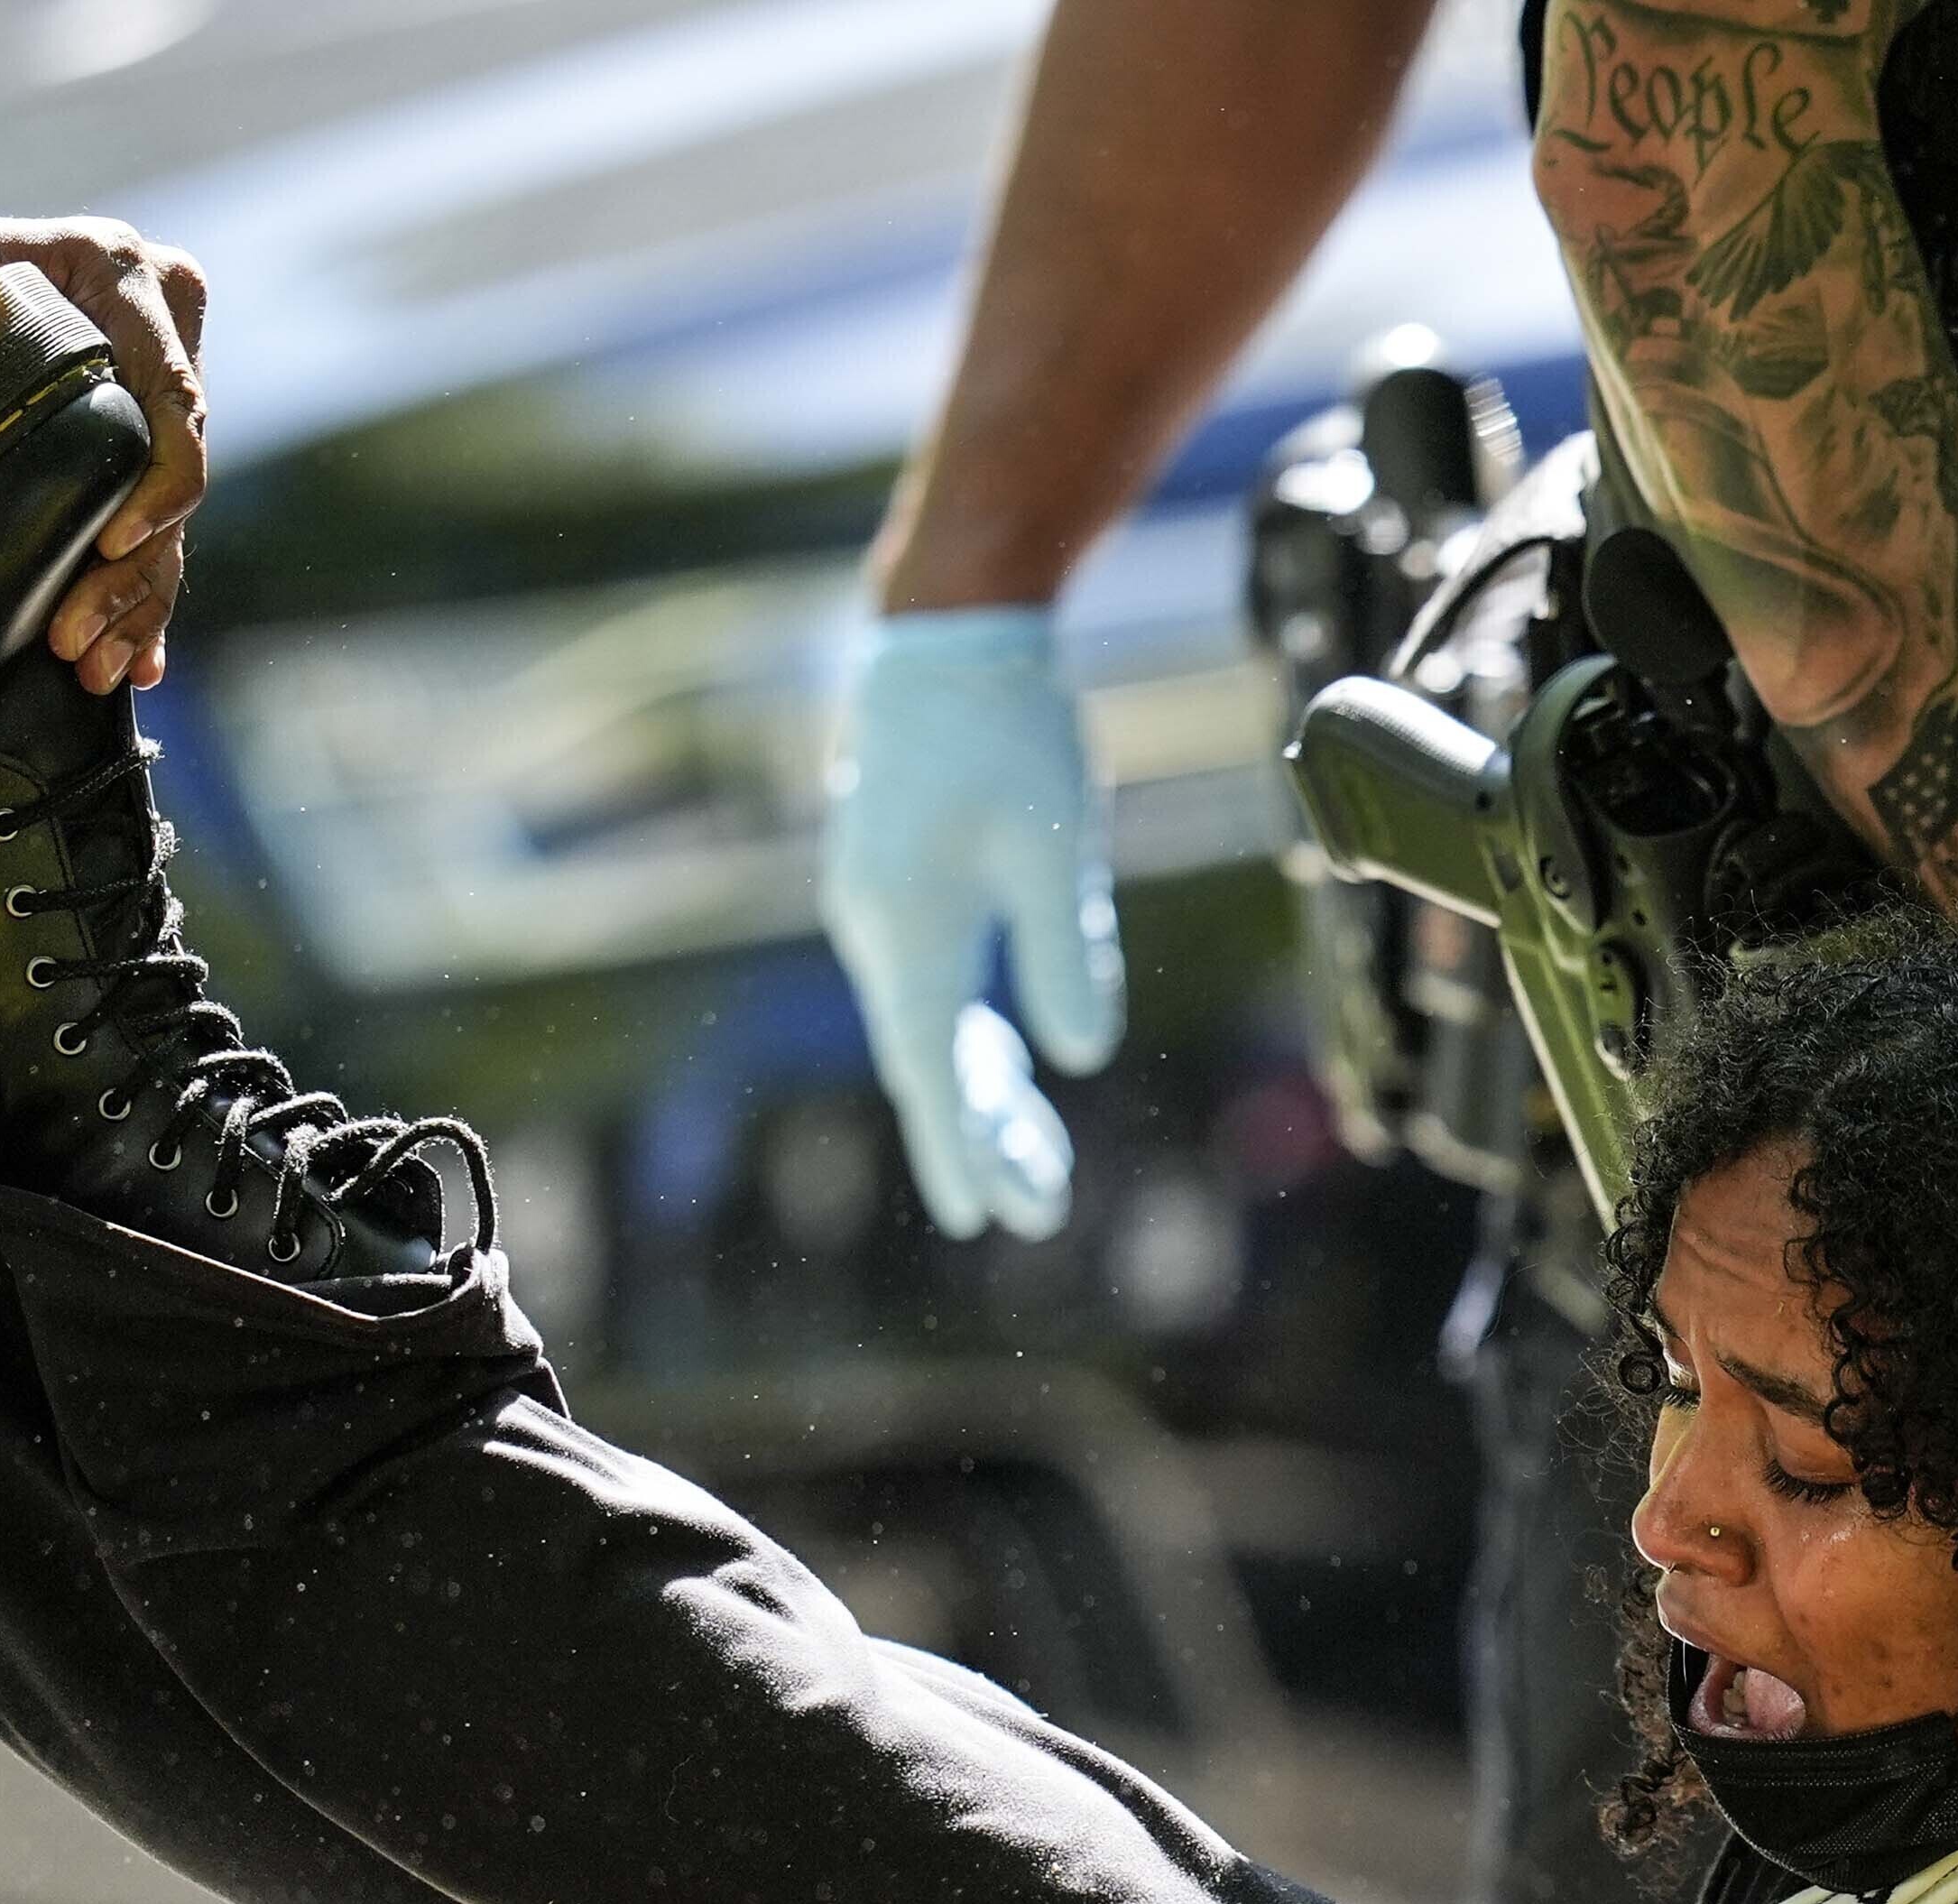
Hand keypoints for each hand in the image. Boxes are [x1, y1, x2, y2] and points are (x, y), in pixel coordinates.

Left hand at [0, 209, 209, 694]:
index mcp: (130, 277)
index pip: (174, 394)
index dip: (157, 481)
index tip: (111, 544)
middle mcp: (166, 337)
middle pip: (177, 471)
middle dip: (132, 568)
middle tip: (74, 639)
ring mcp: (163, 400)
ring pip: (170, 518)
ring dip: (135, 603)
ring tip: (91, 671)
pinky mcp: (145, 450)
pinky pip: (156, 533)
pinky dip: (140, 602)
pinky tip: (134, 664)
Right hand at [817, 608, 1104, 1241]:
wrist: (949, 630)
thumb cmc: (1008, 732)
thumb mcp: (1057, 847)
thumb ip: (1068, 956)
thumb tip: (1079, 1056)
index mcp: (912, 932)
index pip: (935, 1075)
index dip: (969, 1152)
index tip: (997, 1219)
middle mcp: (878, 928)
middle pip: (929, 1063)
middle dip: (984, 1139)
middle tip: (1036, 1210)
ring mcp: (879, 903)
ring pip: (929, 1025)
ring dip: (980, 1090)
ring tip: (1033, 1154)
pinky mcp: (895, 877)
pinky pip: (928, 983)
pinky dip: (966, 1033)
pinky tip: (1004, 1059)